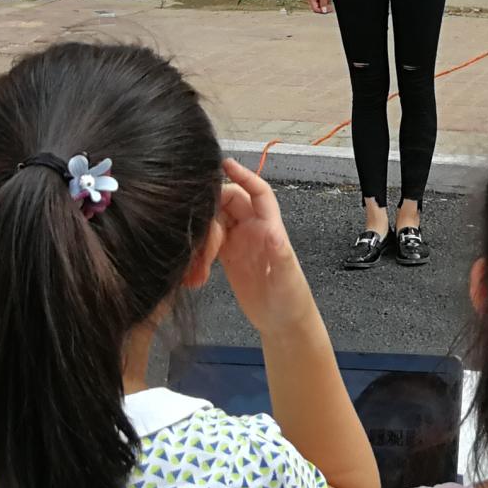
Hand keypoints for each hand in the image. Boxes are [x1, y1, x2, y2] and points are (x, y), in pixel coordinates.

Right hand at [215, 156, 314, 336]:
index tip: (226, 164)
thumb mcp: (287, 279)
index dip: (244, 176)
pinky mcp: (228, 256)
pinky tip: (195, 270)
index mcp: (270, 228)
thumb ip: (281, 258)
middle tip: (198, 223)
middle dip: (212, 205)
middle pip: (230, 202)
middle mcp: (254, 230)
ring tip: (197, 257)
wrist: (282, 323)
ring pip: (216, 220)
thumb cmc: (291, 299)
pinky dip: (200, 250)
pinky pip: (209, 241)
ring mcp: (240, 242)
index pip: (258, 193)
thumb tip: (276, 236)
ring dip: (204, 232)